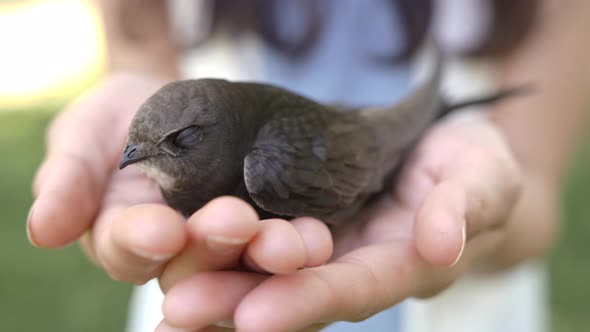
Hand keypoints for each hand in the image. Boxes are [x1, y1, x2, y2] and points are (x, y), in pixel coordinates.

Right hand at [28, 72, 332, 287]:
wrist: (189, 99)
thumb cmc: (129, 113)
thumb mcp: (91, 130)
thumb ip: (69, 175)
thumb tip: (44, 230)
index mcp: (128, 235)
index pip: (128, 248)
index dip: (140, 241)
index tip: (159, 228)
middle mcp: (180, 253)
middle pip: (192, 266)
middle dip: (211, 246)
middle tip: (234, 220)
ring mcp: (231, 246)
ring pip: (245, 265)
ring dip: (265, 255)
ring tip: (289, 242)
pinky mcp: (273, 230)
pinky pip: (288, 246)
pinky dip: (302, 246)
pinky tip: (316, 238)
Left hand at [156, 113, 521, 331]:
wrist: (440, 149)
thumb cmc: (470, 164)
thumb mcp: (483, 176)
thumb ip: (466, 206)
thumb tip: (441, 243)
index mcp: (399, 263)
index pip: (355, 288)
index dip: (310, 300)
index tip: (257, 317)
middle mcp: (352, 263)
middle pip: (294, 290)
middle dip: (240, 302)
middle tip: (181, 312)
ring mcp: (322, 242)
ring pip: (264, 269)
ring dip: (215, 281)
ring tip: (165, 294)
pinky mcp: (296, 214)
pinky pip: (254, 236)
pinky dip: (215, 249)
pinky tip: (171, 253)